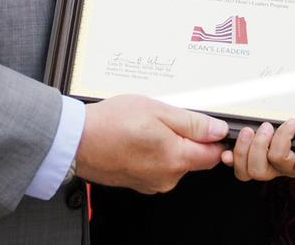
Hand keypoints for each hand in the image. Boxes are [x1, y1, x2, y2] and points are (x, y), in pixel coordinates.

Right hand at [75, 94, 226, 192]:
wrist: (77, 140)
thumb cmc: (111, 124)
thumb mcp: (158, 111)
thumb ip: (193, 123)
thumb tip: (217, 130)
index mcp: (176, 159)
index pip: (213, 154)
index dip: (212, 137)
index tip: (204, 125)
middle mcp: (167, 177)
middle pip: (193, 159)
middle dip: (186, 139)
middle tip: (165, 119)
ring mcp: (151, 183)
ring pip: (174, 162)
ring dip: (167, 145)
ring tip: (145, 127)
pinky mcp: (138, 183)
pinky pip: (156, 167)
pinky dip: (152, 153)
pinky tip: (136, 139)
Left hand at [221, 119, 294, 181]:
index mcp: (293, 166)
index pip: (283, 160)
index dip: (283, 141)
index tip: (291, 122)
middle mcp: (276, 170)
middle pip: (260, 170)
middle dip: (259, 146)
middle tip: (266, 126)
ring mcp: (262, 166)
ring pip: (246, 171)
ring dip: (244, 149)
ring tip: (249, 130)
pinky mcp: (247, 161)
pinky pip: (237, 168)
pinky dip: (230, 159)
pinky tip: (227, 152)